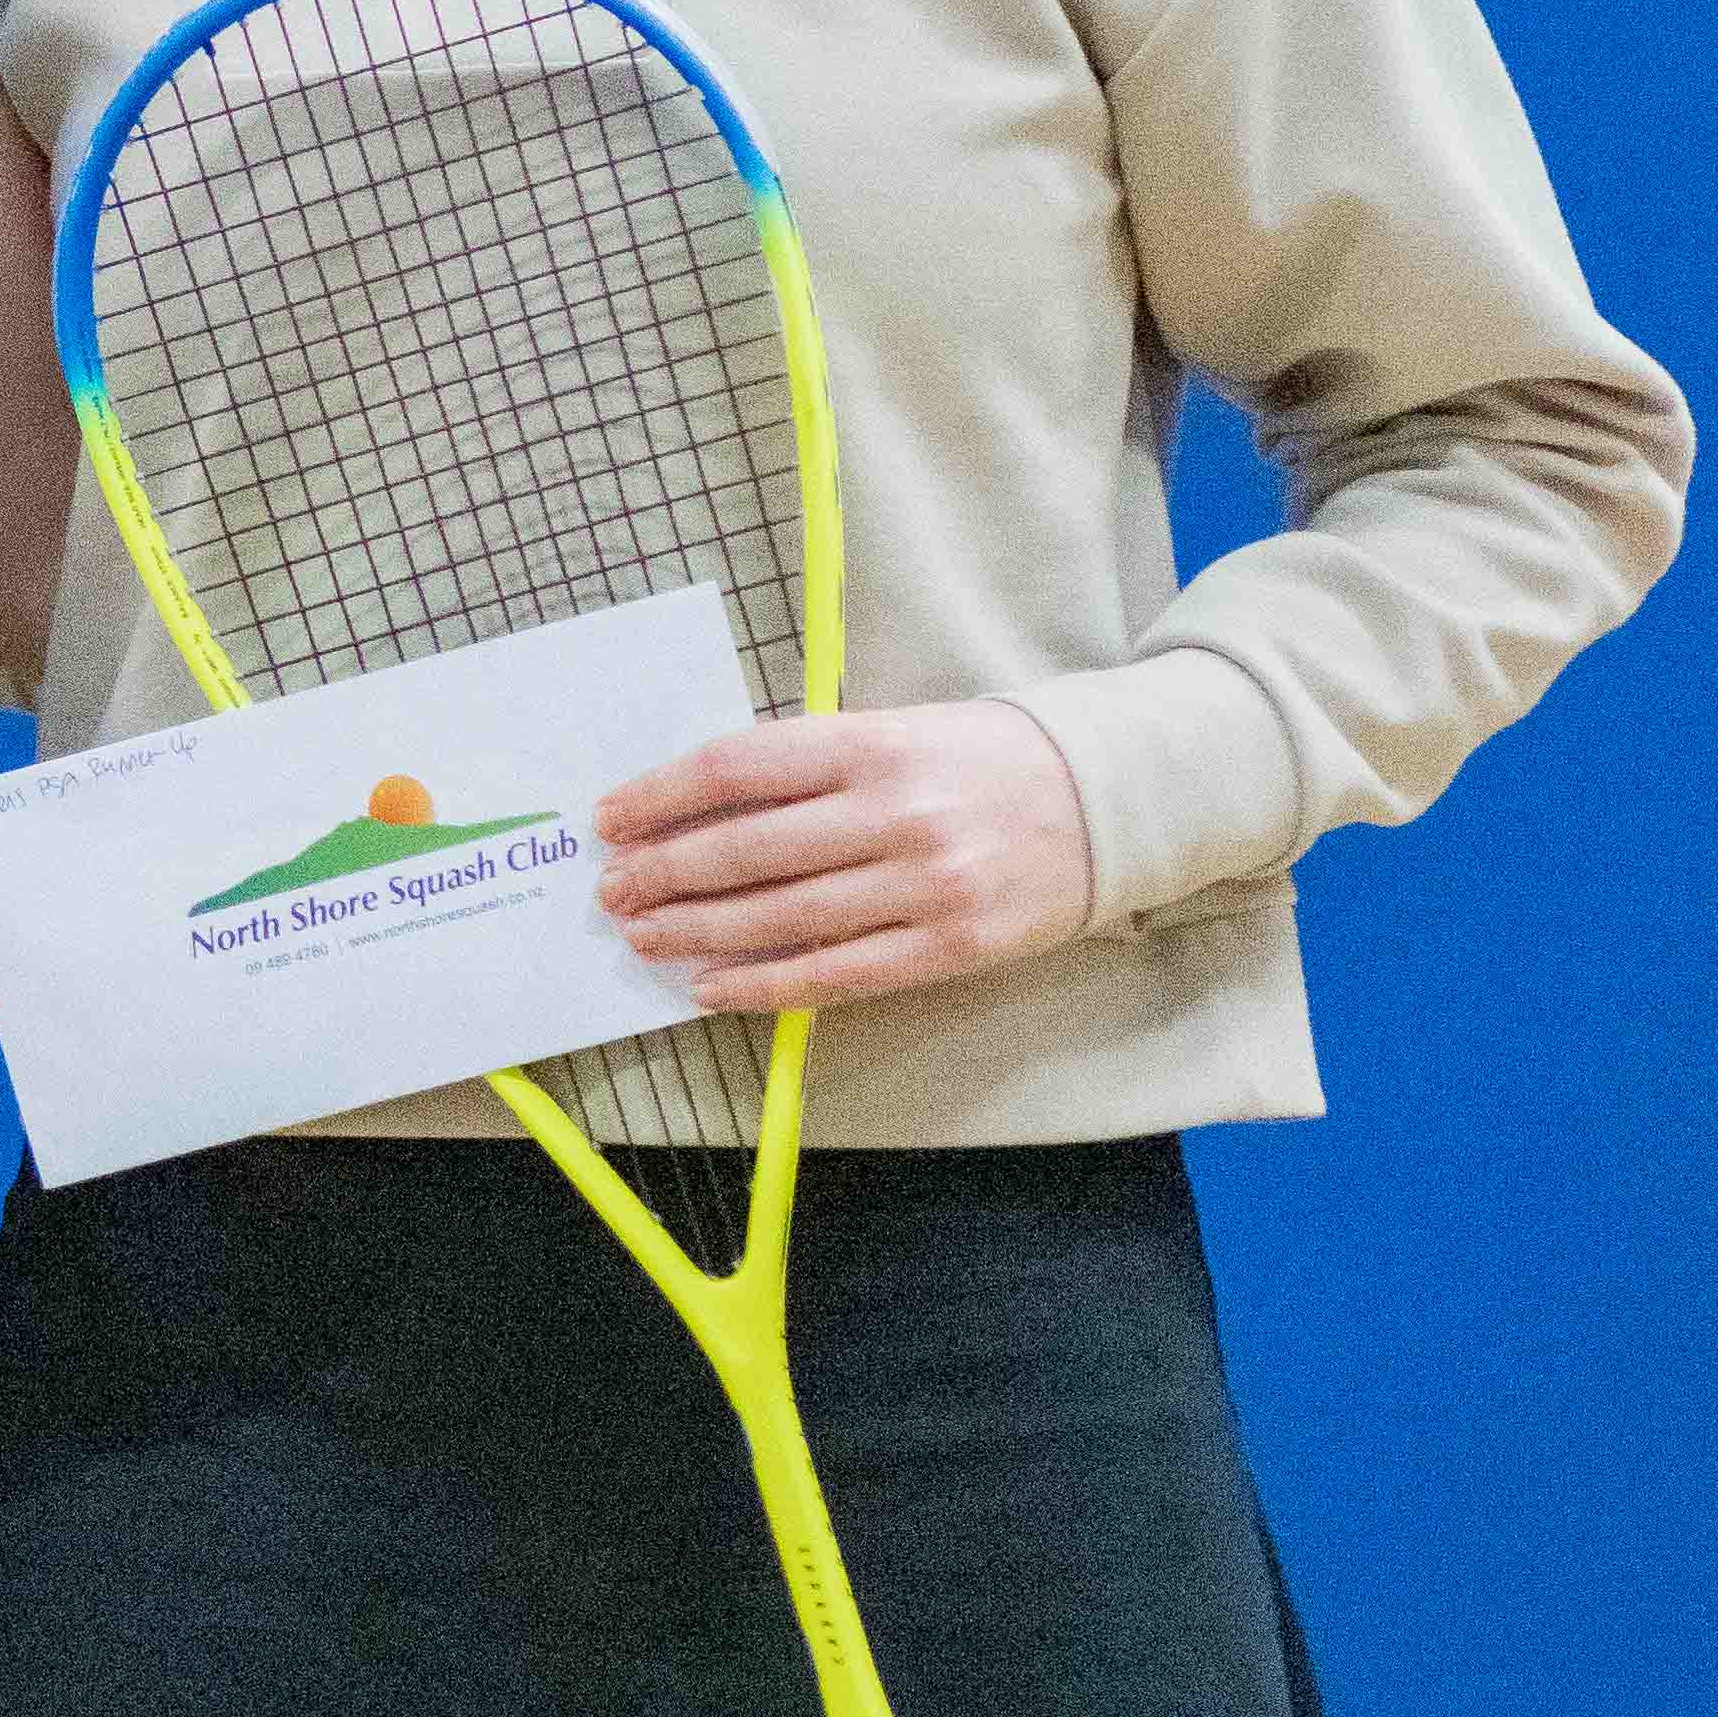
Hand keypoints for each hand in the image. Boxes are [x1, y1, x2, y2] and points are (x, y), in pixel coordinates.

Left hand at [589, 701, 1100, 1012]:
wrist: (1106, 798)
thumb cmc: (978, 759)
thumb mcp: (893, 730)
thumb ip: (806, 764)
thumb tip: (693, 805)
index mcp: (872, 742)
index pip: (737, 767)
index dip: (661, 796)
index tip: (610, 818)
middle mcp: (895, 813)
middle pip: (748, 850)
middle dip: (664, 873)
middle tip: (611, 890)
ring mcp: (926, 884)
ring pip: (783, 917)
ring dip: (698, 931)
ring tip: (643, 935)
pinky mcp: (952, 946)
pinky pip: (838, 974)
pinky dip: (765, 984)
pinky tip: (710, 985)